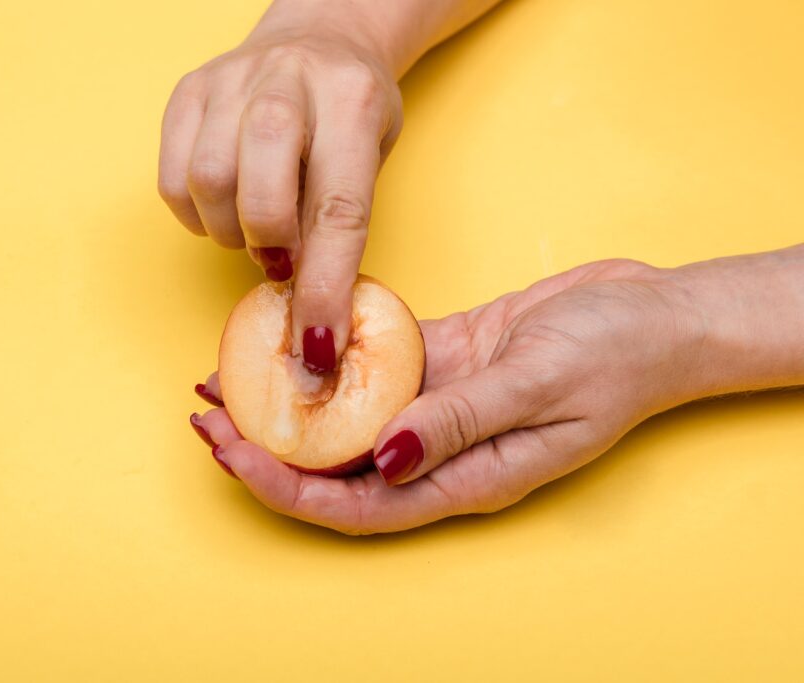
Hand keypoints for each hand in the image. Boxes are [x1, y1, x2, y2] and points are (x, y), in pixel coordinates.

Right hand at [158, 18, 401, 369]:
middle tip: (283, 256)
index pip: (338, 210)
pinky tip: (226, 205)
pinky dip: (197, 215)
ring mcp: (230, 80)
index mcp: (351, 101)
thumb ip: (339, 224)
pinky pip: (172, 180)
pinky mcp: (187, 92)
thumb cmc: (349, 114)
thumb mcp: (371, 158)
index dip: (324, 287)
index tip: (317, 343)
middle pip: (258, 190)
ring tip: (257, 226)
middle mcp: (288, 81)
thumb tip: (312, 319)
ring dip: (232, 231)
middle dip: (269, 245)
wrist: (319, 39)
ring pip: (206, 184)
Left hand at [191, 259, 708, 533]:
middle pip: (336, 466)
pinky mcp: (442, 361)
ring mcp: (438, 406)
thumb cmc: (616, 355)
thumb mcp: (541, 385)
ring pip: (345, 417)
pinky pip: (372, 365)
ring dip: (287, 402)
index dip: (287, 487)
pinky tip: (290, 340)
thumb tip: (383, 458)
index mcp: (466, 477)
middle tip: (207, 418)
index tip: (232, 455)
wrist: (655, 316)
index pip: (356, 504)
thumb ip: (462, 422)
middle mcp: (441, 450)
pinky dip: (328, 357)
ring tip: (226, 379)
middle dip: (266, 449)